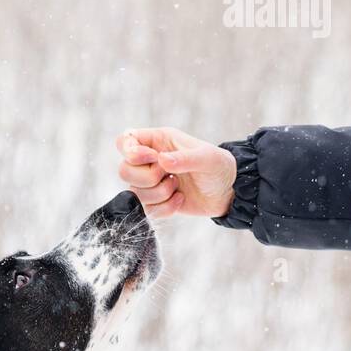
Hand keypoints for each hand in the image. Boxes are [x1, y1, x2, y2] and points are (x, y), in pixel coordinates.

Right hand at [116, 126, 236, 220]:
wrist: (227, 193)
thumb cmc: (219, 167)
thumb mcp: (207, 159)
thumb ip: (185, 158)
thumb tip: (162, 160)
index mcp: (158, 140)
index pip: (124, 140)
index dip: (131, 151)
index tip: (152, 158)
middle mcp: (150, 160)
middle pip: (124, 170)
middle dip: (146, 178)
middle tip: (168, 175)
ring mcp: (151, 183)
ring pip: (134, 192)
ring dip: (158, 194)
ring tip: (178, 188)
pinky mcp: (155, 202)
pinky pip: (146, 210)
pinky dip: (164, 209)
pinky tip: (179, 200)